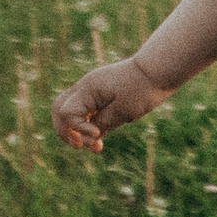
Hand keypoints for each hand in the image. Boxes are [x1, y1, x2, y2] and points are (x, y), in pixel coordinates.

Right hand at [51, 58, 172, 152]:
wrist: (157, 71)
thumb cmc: (143, 89)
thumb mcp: (124, 110)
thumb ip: (103, 124)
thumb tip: (87, 141)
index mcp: (88, 89)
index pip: (67, 112)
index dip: (78, 128)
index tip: (97, 135)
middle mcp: (84, 88)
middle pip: (59, 109)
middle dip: (65, 130)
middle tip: (78, 146)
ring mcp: (91, 90)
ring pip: (68, 109)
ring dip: (74, 129)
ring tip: (90, 146)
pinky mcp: (99, 94)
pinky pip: (84, 110)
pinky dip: (86, 124)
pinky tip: (99, 136)